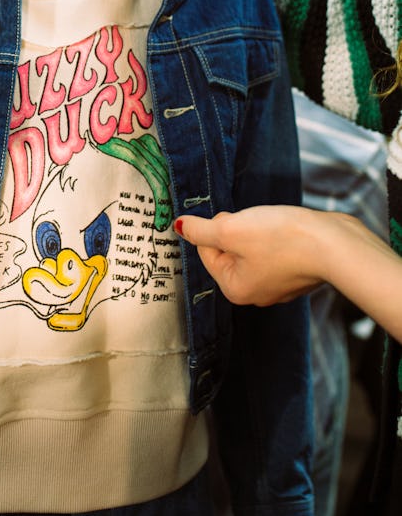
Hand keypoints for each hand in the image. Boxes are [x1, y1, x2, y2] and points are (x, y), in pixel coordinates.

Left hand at [174, 206, 330, 304]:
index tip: (236, 221)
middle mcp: (256, 294)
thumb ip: (201, 229)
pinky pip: (275, 249)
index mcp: (235, 290)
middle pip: (230, 250)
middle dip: (238, 230)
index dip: (218, 228)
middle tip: (256, 224)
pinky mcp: (297, 272)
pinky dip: (278, 236)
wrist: (336, 244)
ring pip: (252, 247)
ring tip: (275, 227)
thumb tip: (180, 226)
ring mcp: (279, 285)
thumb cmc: (284, 239)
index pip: (207, 251)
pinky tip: (289, 232)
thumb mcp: (231, 229)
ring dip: (259, 231)